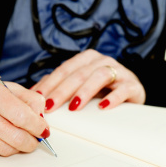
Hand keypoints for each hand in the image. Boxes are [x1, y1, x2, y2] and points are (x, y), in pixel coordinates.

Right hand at [0, 74, 49, 155]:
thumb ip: (27, 99)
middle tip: (34, 141)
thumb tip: (42, 116)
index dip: (37, 126)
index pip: (21, 114)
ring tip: (17, 140)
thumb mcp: (1, 87)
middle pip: (15, 136)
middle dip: (31, 142)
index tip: (43, 130)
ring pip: (5, 148)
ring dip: (17, 147)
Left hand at [30, 49, 145, 111]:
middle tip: (51, 106)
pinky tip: (103, 107)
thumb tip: (33, 94)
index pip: (65, 70)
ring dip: (85, 91)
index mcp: (86, 59)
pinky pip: (123, 89)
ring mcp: (119, 71)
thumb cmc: (102, 91)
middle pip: (79, 73)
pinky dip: (113, 98)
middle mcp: (102, 61)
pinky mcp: (132, 85)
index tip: (39, 98)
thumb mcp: (79, 87)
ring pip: (99, 76)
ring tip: (74, 106)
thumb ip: (58, 86)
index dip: (51, 83)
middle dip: (63, 90)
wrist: (132, 94)